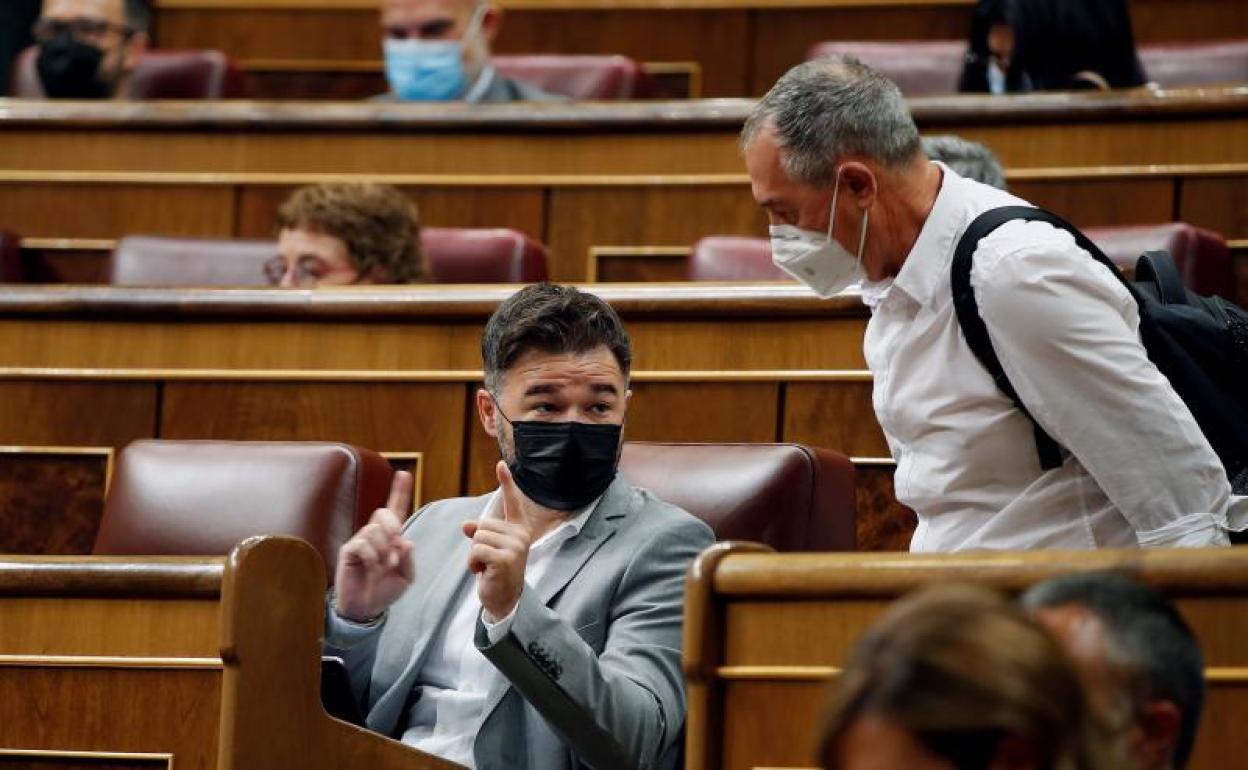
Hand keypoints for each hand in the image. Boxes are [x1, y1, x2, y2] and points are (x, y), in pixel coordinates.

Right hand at [334, 471, 415, 621]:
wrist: (366, 608)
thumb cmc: (385, 591)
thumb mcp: (405, 577)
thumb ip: (408, 559)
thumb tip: (406, 541)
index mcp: (392, 538)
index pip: (396, 510)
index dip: (399, 492)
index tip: (403, 473)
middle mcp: (375, 535)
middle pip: (383, 513)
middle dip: (392, 525)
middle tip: (396, 540)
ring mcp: (361, 541)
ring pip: (374, 530)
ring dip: (383, 550)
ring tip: (383, 567)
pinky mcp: (349, 550)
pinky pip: (362, 544)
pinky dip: (372, 557)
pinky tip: (371, 569)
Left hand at [462, 461, 531, 622]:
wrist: (504, 601)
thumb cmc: (495, 572)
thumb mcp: (486, 549)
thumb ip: (480, 532)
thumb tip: (466, 524)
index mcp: (518, 529)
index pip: (512, 502)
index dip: (506, 482)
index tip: (500, 463)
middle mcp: (521, 535)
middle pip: (482, 524)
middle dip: (477, 543)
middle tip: (487, 560)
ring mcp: (515, 547)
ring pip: (477, 537)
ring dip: (474, 555)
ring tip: (485, 567)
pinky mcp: (506, 559)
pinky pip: (476, 550)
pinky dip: (473, 563)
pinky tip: (483, 573)